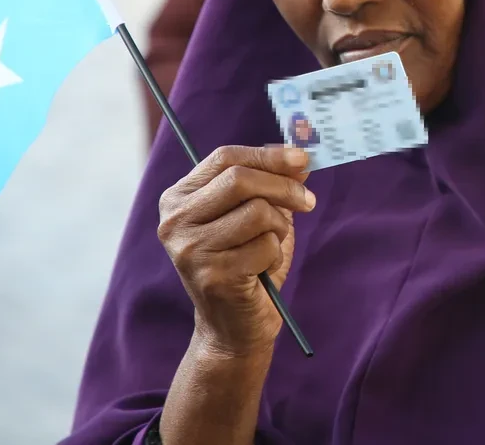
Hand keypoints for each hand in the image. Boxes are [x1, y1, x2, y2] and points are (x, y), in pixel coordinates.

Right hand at [158, 145, 315, 356]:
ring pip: (257, 212)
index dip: (268, 155)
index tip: (302, 159)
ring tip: (271, 247)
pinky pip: (265, 246)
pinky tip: (262, 271)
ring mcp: (190, 249)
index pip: (225, 158)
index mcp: (179, 198)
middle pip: (240, 179)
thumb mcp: (258, 215)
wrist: (232, 328)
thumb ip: (272, 182)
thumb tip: (299, 156)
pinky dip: (275, 256)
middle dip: (283, 187)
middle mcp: (175, 221)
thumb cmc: (247, 265)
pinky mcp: (211, 275)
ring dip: (278, 228)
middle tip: (309, 202)